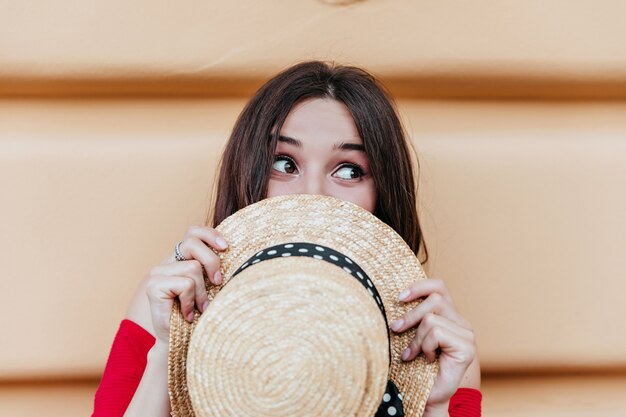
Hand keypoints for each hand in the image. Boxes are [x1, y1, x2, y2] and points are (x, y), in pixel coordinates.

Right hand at [145, 226, 228, 343]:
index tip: (225, 247)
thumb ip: (214, 270)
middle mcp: (167, 262)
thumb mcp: (210, 288)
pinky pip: (185, 284)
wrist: (178, 343)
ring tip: (200, 307)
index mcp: (180, 259)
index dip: (209, 234)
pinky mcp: (153, 286)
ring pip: (192, 268)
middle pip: (192, 244)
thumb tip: (232, 252)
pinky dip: (191, 301)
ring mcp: (157, 273)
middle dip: (212, 262)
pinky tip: (188, 314)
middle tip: (218, 283)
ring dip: (201, 292)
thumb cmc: (199, 316)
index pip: (193, 232)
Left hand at [390, 279, 475, 409]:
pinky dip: (425, 346)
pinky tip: (428, 359)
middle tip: (396, 329)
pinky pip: (436, 333)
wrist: (428, 396)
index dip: (419, 286)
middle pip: (434, 299)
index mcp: (450, 316)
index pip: (438, 286)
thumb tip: (395, 297)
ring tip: (414, 353)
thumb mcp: (412, 335)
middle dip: (410, 315)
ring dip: (417, 338)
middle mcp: (462, 322)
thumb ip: (413, 317)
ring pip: (431, 318)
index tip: (399, 297)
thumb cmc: (417, 366)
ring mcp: (467, 334)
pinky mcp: (467, 347)